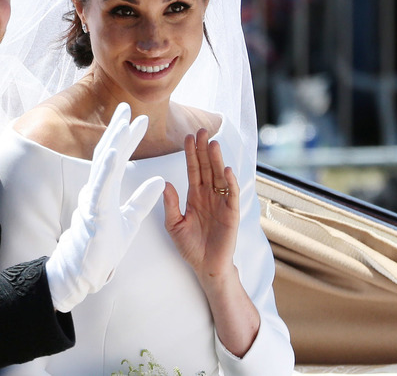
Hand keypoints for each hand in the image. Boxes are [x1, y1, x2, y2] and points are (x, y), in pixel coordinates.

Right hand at [45, 103, 165, 311]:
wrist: (87, 271)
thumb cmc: (103, 248)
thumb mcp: (130, 220)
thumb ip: (143, 200)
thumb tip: (161, 180)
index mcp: (105, 190)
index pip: (118, 159)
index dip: (127, 138)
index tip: (139, 120)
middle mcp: (97, 190)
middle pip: (107, 154)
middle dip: (117, 130)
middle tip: (126, 107)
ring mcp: (93, 199)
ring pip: (103, 165)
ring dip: (113, 142)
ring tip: (123, 122)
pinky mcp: (94, 212)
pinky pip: (101, 186)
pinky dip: (107, 168)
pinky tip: (114, 152)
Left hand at [162, 129, 240, 282]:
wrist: (206, 267)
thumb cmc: (190, 246)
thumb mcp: (174, 225)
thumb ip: (170, 205)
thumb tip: (165, 183)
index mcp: (194, 196)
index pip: (193, 169)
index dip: (191, 154)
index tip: (187, 137)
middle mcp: (209, 195)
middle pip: (207, 168)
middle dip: (204, 150)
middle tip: (202, 130)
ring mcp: (221, 203)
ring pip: (219, 176)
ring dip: (217, 160)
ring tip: (213, 144)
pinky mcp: (231, 213)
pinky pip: (231, 194)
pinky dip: (230, 182)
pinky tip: (226, 170)